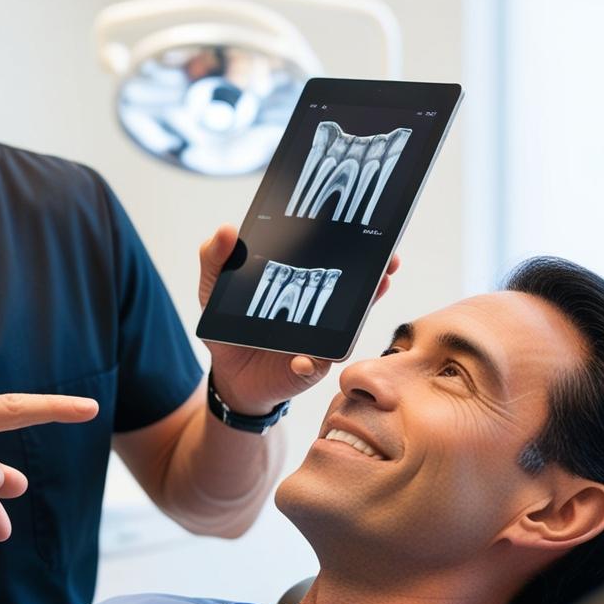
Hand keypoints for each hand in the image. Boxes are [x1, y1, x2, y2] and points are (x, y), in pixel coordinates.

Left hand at [197, 224, 399, 412]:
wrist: (228, 374)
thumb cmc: (229, 326)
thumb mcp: (215, 287)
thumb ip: (216, 257)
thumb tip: (227, 229)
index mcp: (299, 284)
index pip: (330, 260)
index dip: (354, 244)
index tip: (369, 228)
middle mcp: (318, 309)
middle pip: (354, 287)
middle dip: (376, 270)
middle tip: (388, 258)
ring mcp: (318, 338)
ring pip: (349, 322)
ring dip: (364, 306)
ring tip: (376, 287)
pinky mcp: (308, 367)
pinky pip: (315, 363)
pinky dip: (310, 361)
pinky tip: (303, 358)